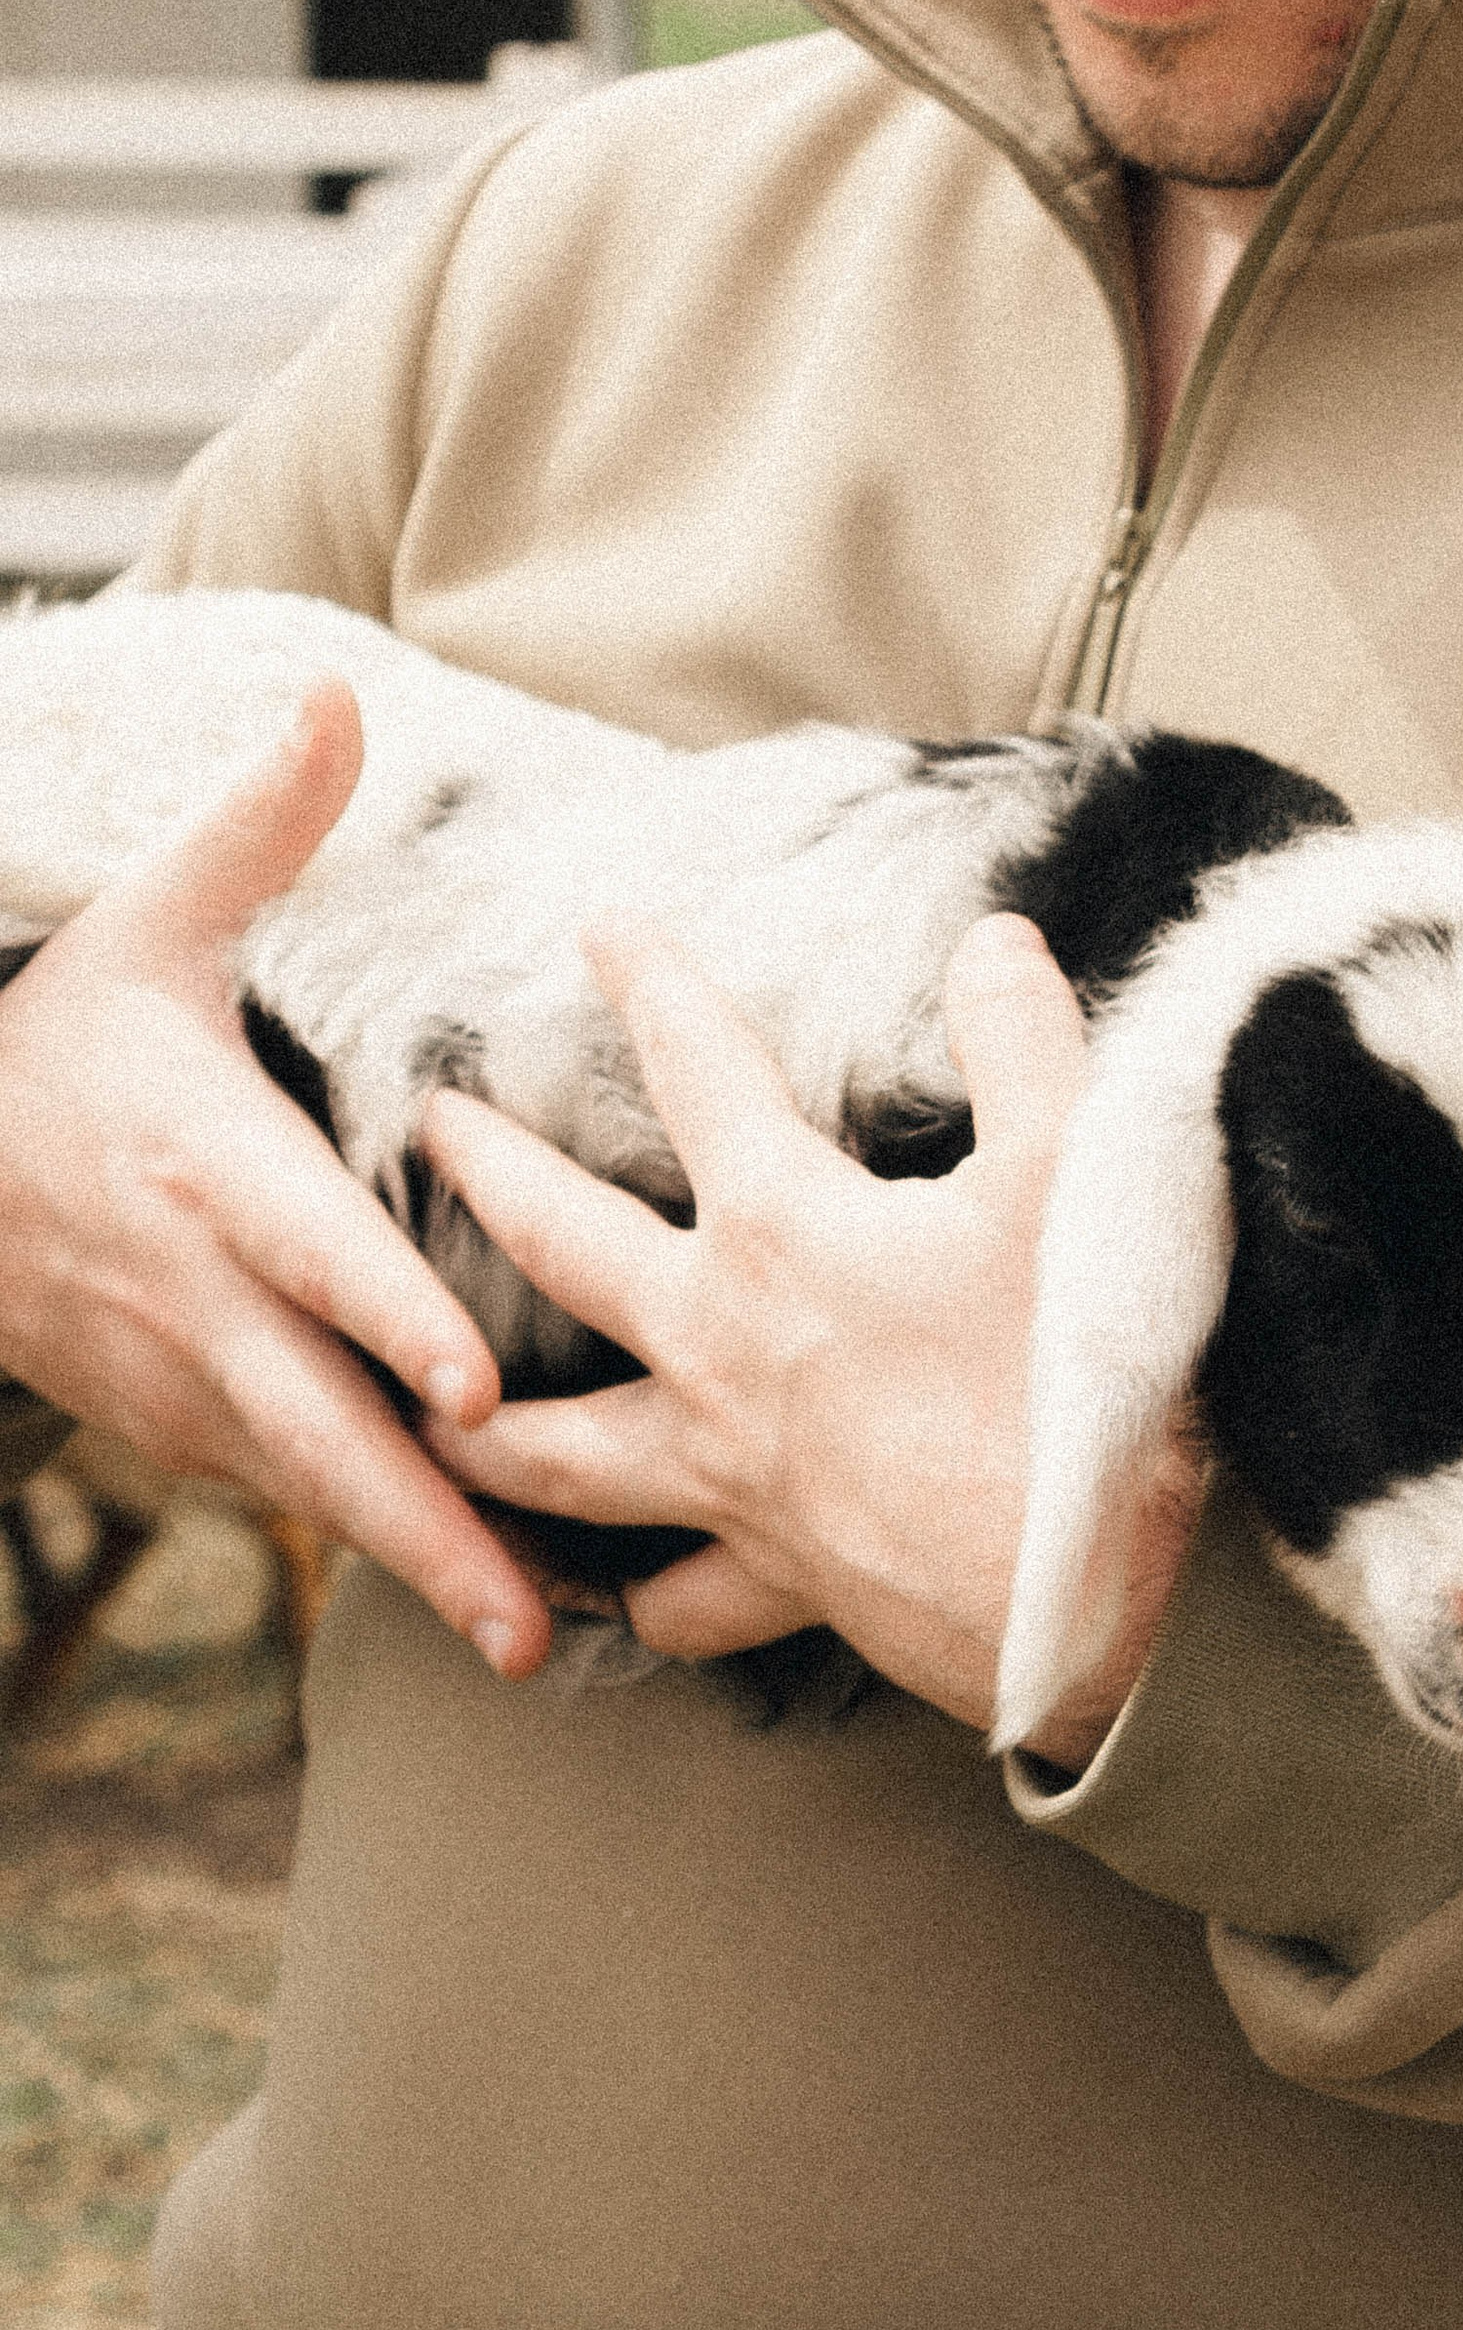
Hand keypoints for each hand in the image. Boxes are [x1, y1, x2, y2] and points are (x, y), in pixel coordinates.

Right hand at [0, 683, 551, 1676]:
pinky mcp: (168, 1416)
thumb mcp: (148, 915)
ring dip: (405, 1556)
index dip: (391, 1323)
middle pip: (318, 1425)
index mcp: (204, 1164)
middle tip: (532, 1617)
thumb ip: (263, 821)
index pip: (310, 1255)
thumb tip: (340, 695)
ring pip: (300, 1480)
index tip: (478, 1393)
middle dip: (425, 1525)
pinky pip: (271, 1482)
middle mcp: (192, 1290)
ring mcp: (174, 1371)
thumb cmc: (63, 1028)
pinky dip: (352, 1534)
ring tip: (524, 1634)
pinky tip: (454, 1584)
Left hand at [418, 911, 1203, 1761]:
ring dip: (484, 1426)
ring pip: (562, 1454)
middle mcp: (722, 1349)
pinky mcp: (785, 1581)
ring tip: (426, 1413)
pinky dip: (652, 1598)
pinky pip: (685, 1603)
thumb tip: (993, 942)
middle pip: (563, 1246)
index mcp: (782, 1229)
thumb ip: (1023, 1039)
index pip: (697, 1069)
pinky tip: (632, 1598)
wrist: (1097, 1591)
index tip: (604, 930)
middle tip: (431, 1125)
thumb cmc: (1074, 1370)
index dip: (650, 983)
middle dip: (490, 1172)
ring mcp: (736, 1478)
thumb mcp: (1075, 1165)